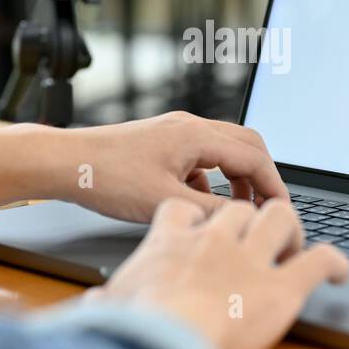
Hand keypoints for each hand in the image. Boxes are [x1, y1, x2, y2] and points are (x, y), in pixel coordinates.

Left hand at [54, 111, 287, 222]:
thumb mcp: (164, 203)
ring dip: (236, 178)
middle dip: (263, 177)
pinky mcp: (162, 143)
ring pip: (223, 151)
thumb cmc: (106, 178)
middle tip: (269, 208)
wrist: (65, 163)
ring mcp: (175, 133)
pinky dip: (209, 180)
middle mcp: (189, 127)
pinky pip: (200, 158)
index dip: (274, 186)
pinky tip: (197, 204)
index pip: (254, 157)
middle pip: (247, 145)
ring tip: (237, 209)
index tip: (283, 212)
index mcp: (196, 135)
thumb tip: (244, 220)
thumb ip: (210, 211)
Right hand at [90, 197, 348, 348]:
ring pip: (280, 217)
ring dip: (290, 227)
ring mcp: (250, 258)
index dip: (198, 216)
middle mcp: (214, 240)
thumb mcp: (110, 308)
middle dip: (249, 217)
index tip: (203, 226)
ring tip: (294, 244)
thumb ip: (104, 302)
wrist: (163, 344)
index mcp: (170, 242)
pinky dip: (334, 262)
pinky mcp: (283, 286)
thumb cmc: (133, 329)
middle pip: (238, 208)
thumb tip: (92, 306)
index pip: (186, 210)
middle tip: (255, 237)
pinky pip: (319, 260)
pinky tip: (339, 271)